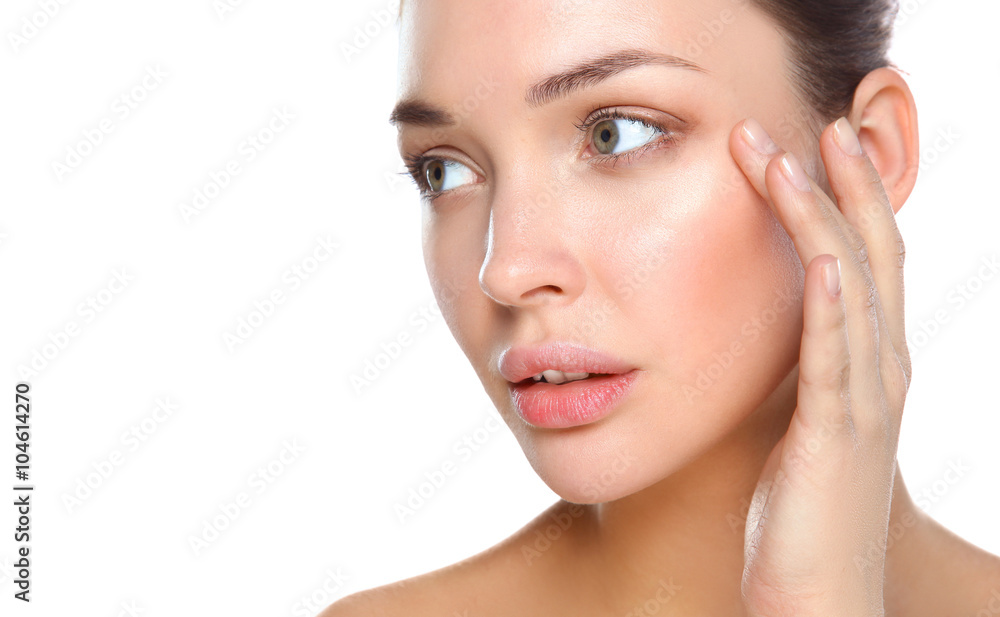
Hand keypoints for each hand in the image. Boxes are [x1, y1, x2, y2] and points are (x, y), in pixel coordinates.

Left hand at [728, 117, 911, 616]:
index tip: (805, 147)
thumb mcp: (795, 417)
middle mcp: (880, 370)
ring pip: (854, 288)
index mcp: (867, 362)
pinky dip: (838, 308)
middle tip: (809, 125)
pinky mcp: (835, 436)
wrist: (814, 593)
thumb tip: (759, 326)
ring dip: (824, 219)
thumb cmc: (795, 507)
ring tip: (797, 157)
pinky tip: (827, 263)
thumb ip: (791, 370)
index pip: (862, 258)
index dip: (842, 199)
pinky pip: (840, 360)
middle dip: (841, 185)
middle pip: (871, 253)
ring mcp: (865, 401)